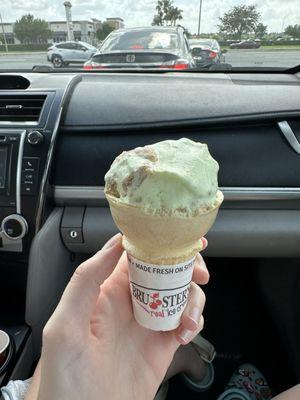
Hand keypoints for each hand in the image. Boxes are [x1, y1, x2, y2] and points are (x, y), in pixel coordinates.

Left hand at [37, 234, 208, 399]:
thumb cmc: (67, 380)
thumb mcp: (65, 327)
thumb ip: (84, 281)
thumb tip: (113, 244)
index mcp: (107, 290)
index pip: (136, 253)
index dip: (159, 243)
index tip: (179, 240)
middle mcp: (131, 301)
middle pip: (166, 269)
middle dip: (186, 266)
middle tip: (198, 275)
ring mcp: (149, 322)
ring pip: (181, 293)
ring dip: (193, 299)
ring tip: (187, 319)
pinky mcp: (163, 344)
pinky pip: (187, 321)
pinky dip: (195, 321)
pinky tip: (185, 333)